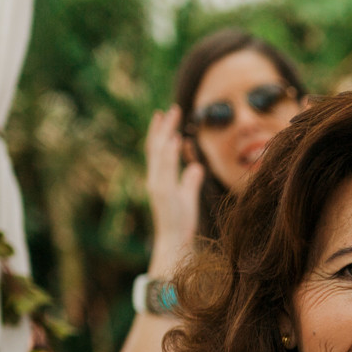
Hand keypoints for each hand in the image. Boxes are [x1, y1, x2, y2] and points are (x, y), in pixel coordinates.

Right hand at [145, 106, 203, 273]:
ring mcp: (157, 185)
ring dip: (165, 133)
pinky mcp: (163, 192)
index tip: (164, 115)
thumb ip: (190, 181)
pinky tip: (174, 139)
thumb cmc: (180, 223)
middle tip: (171, 109)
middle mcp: (155, 179)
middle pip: (156, 147)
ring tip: (172, 116)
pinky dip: (168, 153)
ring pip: (159, 154)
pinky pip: (165, 169)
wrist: (173, 242)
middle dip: (163, 127)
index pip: (158, 151)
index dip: (160, 133)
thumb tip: (196, 167)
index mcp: (160, 179)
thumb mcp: (188, 198)